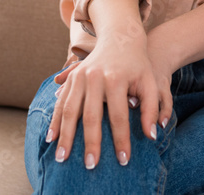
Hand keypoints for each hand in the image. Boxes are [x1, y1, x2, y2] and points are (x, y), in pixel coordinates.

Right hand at [47, 19, 171, 168]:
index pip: (119, 116)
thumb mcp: (150, 83)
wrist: (121, 39)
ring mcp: (81, 76)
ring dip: (65, 136)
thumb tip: (151, 135)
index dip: (121, 139)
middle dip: (90, 142)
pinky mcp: (72, 77)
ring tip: (62, 157)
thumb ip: (151, 108)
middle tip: (90, 165)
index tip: (123, 159)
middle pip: (91, 115)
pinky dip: (55, 121)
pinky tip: (51, 138)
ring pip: (70, 110)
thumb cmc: (139, 66)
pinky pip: (61, 102)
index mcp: (116, 78)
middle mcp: (96, 76)